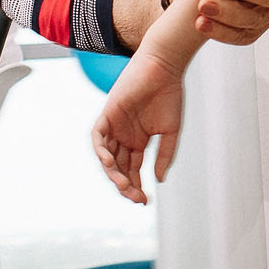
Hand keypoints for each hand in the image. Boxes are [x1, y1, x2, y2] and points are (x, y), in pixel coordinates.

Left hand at [92, 49, 187, 204]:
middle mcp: (124, 135)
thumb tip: (159, 180)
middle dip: (126, 184)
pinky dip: (101, 150)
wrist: (164, 67)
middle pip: (119, 167)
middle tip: (136, 197)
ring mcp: (115, 125)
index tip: (144, 201)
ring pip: (107, 156)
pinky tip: (109, 163)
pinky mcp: (108, 113)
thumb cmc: (169, 95)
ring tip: (124, 185)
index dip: (136, 186)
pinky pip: (98, 136)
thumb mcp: (170, 132)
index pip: (133, 169)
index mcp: (138, 140)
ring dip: (113, 173)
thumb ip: (164, 155)